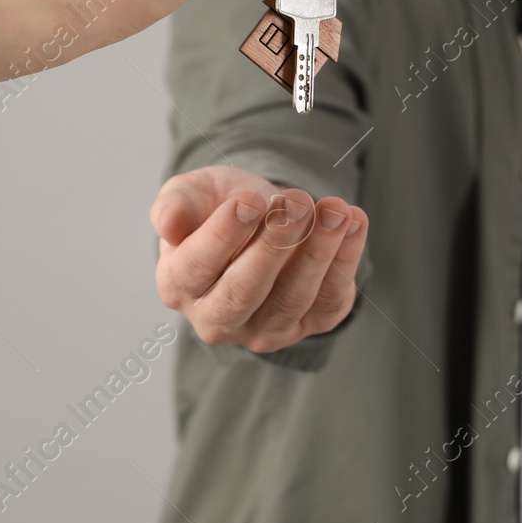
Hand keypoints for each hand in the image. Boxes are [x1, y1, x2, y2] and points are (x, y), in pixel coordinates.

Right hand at [150, 166, 368, 352]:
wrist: (263, 216)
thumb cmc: (218, 206)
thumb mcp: (191, 193)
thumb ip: (175, 204)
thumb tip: (167, 223)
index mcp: (178, 286)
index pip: (198, 268)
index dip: (224, 235)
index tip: (250, 201)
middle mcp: (217, 319)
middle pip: (244, 292)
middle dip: (274, 246)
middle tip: (296, 204)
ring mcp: (266, 328)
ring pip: (293, 298)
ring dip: (318, 251)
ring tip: (334, 209)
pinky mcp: (311, 323)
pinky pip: (331, 299)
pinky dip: (346, 259)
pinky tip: (353, 220)